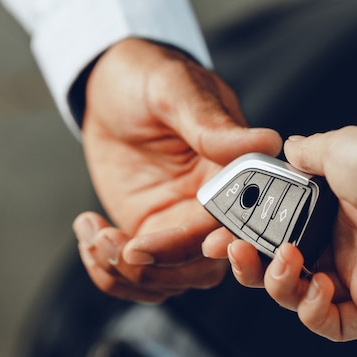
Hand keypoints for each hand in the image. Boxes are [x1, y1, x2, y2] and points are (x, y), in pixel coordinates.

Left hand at [73, 38, 281, 302]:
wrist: (110, 87)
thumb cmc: (149, 77)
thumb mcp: (177, 92)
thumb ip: (214, 126)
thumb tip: (268, 143)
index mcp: (233, 173)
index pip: (237, 223)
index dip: (212, 246)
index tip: (167, 245)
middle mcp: (211, 207)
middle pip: (203, 267)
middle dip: (156, 268)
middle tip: (116, 244)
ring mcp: (177, 224)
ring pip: (168, 280)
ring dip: (125, 274)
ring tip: (92, 234)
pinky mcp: (146, 231)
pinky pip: (135, 273)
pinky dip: (108, 271)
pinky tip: (88, 232)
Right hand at [204, 126, 356, 339]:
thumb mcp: (341, 146)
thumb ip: (306, 153)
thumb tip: (288, 148)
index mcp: (325, 209)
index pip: (270, 228)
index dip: (241, 232)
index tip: (217, 231)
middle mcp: (334, 244)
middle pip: (273, 266)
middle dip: (245, 262)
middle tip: (231, 250)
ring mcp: (351, 277)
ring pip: (292, 295)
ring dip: (276, 282)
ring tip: (286, 259)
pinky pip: (328, 324)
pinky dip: (312, 311)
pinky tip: (318, 286)